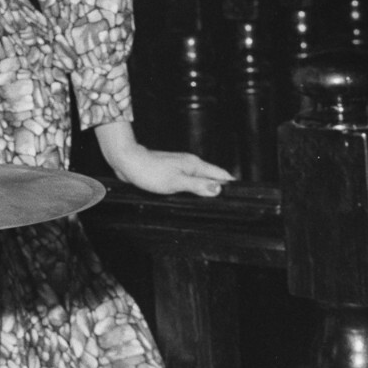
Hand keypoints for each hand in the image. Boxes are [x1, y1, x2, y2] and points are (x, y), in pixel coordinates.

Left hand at [95, 120, 231, 197]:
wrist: (127, 161)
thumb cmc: (149, 170)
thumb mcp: (176, 182)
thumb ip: (198, 185)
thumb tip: (219, 189)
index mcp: (195, 165)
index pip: (221, 175)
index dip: (232, 186)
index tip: (241, 198)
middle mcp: (190, 164)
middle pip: (213, 177)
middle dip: (222, 189)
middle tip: (230, 205)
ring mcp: (181, 167)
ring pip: (201, 179)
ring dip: (207, 190)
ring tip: (215, 204)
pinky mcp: (171, 172)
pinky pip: (189, 181)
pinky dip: (195, 189)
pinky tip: (194, 198)